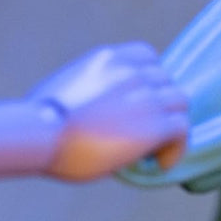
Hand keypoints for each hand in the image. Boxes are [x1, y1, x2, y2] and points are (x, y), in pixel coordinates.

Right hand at [28, 42, 188, 181]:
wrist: (40, 133)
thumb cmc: (37, 121)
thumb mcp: (65, 90)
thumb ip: (91, 92)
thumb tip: (96, 115)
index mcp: (108, 58)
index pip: (147, 56)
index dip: (150, 79)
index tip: (142, 100)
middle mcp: (132, 72)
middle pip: (166, 82)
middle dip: (160, 105)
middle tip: (147, 132)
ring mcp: (146, 96)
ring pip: (180, 103)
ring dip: (171, 125)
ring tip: (156, 150)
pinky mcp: (155, 125)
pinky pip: (182, 130)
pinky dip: (176, 148)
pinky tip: (160, 164)